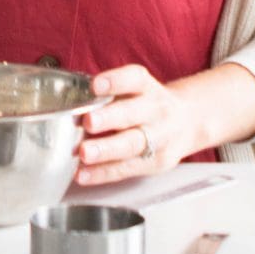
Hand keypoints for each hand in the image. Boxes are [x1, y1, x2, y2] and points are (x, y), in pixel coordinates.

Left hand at [75, 63, 198, 185]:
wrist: (187, 122)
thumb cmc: (147, 104)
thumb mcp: (135, 90)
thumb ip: (107, 95)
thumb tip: (66, 103)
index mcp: (147, 87)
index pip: (134, 79)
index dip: (115, 81)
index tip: (95, 85)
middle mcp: (155, 110)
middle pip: (133, 114)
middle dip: (109, 118)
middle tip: (88, 121)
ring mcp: (158, 138)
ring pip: (132, 144)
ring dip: (105, 150)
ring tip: (83, 153)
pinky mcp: (155, 163)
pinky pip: (126, 169)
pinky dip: (102, 173)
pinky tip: (83, 174)